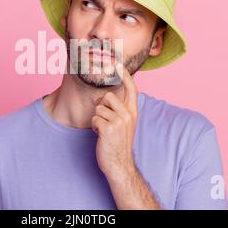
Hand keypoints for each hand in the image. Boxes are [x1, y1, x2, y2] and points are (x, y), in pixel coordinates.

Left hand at [91, 63, 138, 179]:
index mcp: (133, 112)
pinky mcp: (109, 129)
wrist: (119, 163)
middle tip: (104, 119)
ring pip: (99, 108)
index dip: (125, 76)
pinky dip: (94, 127)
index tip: (119, 64)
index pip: (132, 89)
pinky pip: (94, 119)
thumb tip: (105, 96)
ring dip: (97, 119)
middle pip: (108, 96)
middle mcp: (128, 115)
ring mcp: (120, 122)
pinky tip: (100, 135)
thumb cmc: (118, 142)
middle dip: (101, 106)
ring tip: (103, 130)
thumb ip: (119, 109)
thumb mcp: (124, 124)